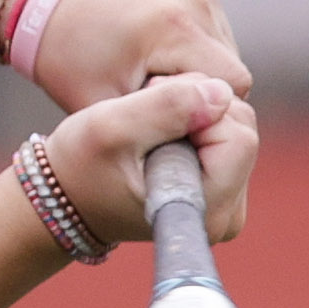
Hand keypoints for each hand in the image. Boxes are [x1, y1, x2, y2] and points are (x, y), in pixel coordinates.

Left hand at [30, 0, 250, 113]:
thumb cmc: (69, 57)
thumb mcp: (102, 106)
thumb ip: (153, 128)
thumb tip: (197, 160)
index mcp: (173, 27)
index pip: (229, 89)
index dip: (204, 112)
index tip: (170, 121)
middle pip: (230, 70)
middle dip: (202, 95)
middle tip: (160, 105)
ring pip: (225, 51)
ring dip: (200, 72)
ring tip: (155, 78)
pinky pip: (214, 30)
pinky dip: (194, 49)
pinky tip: (159, 55)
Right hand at [37, 75, 256, 245]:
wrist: (66, 195)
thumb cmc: (80, 166)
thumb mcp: (111, 127)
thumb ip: (166, 106)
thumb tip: (222, 93)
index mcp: (204, 210)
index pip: (238, 136)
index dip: (198, 109)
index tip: (152, 111)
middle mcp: (225, 215)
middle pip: (242, 129)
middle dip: (199, 107)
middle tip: (147, 116)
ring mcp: (227, 204)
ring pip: (236, 127)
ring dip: (196, 112)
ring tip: (149, 127)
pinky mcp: (222, 190)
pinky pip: (228, 135)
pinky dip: (198, 123)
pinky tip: (161, 134)